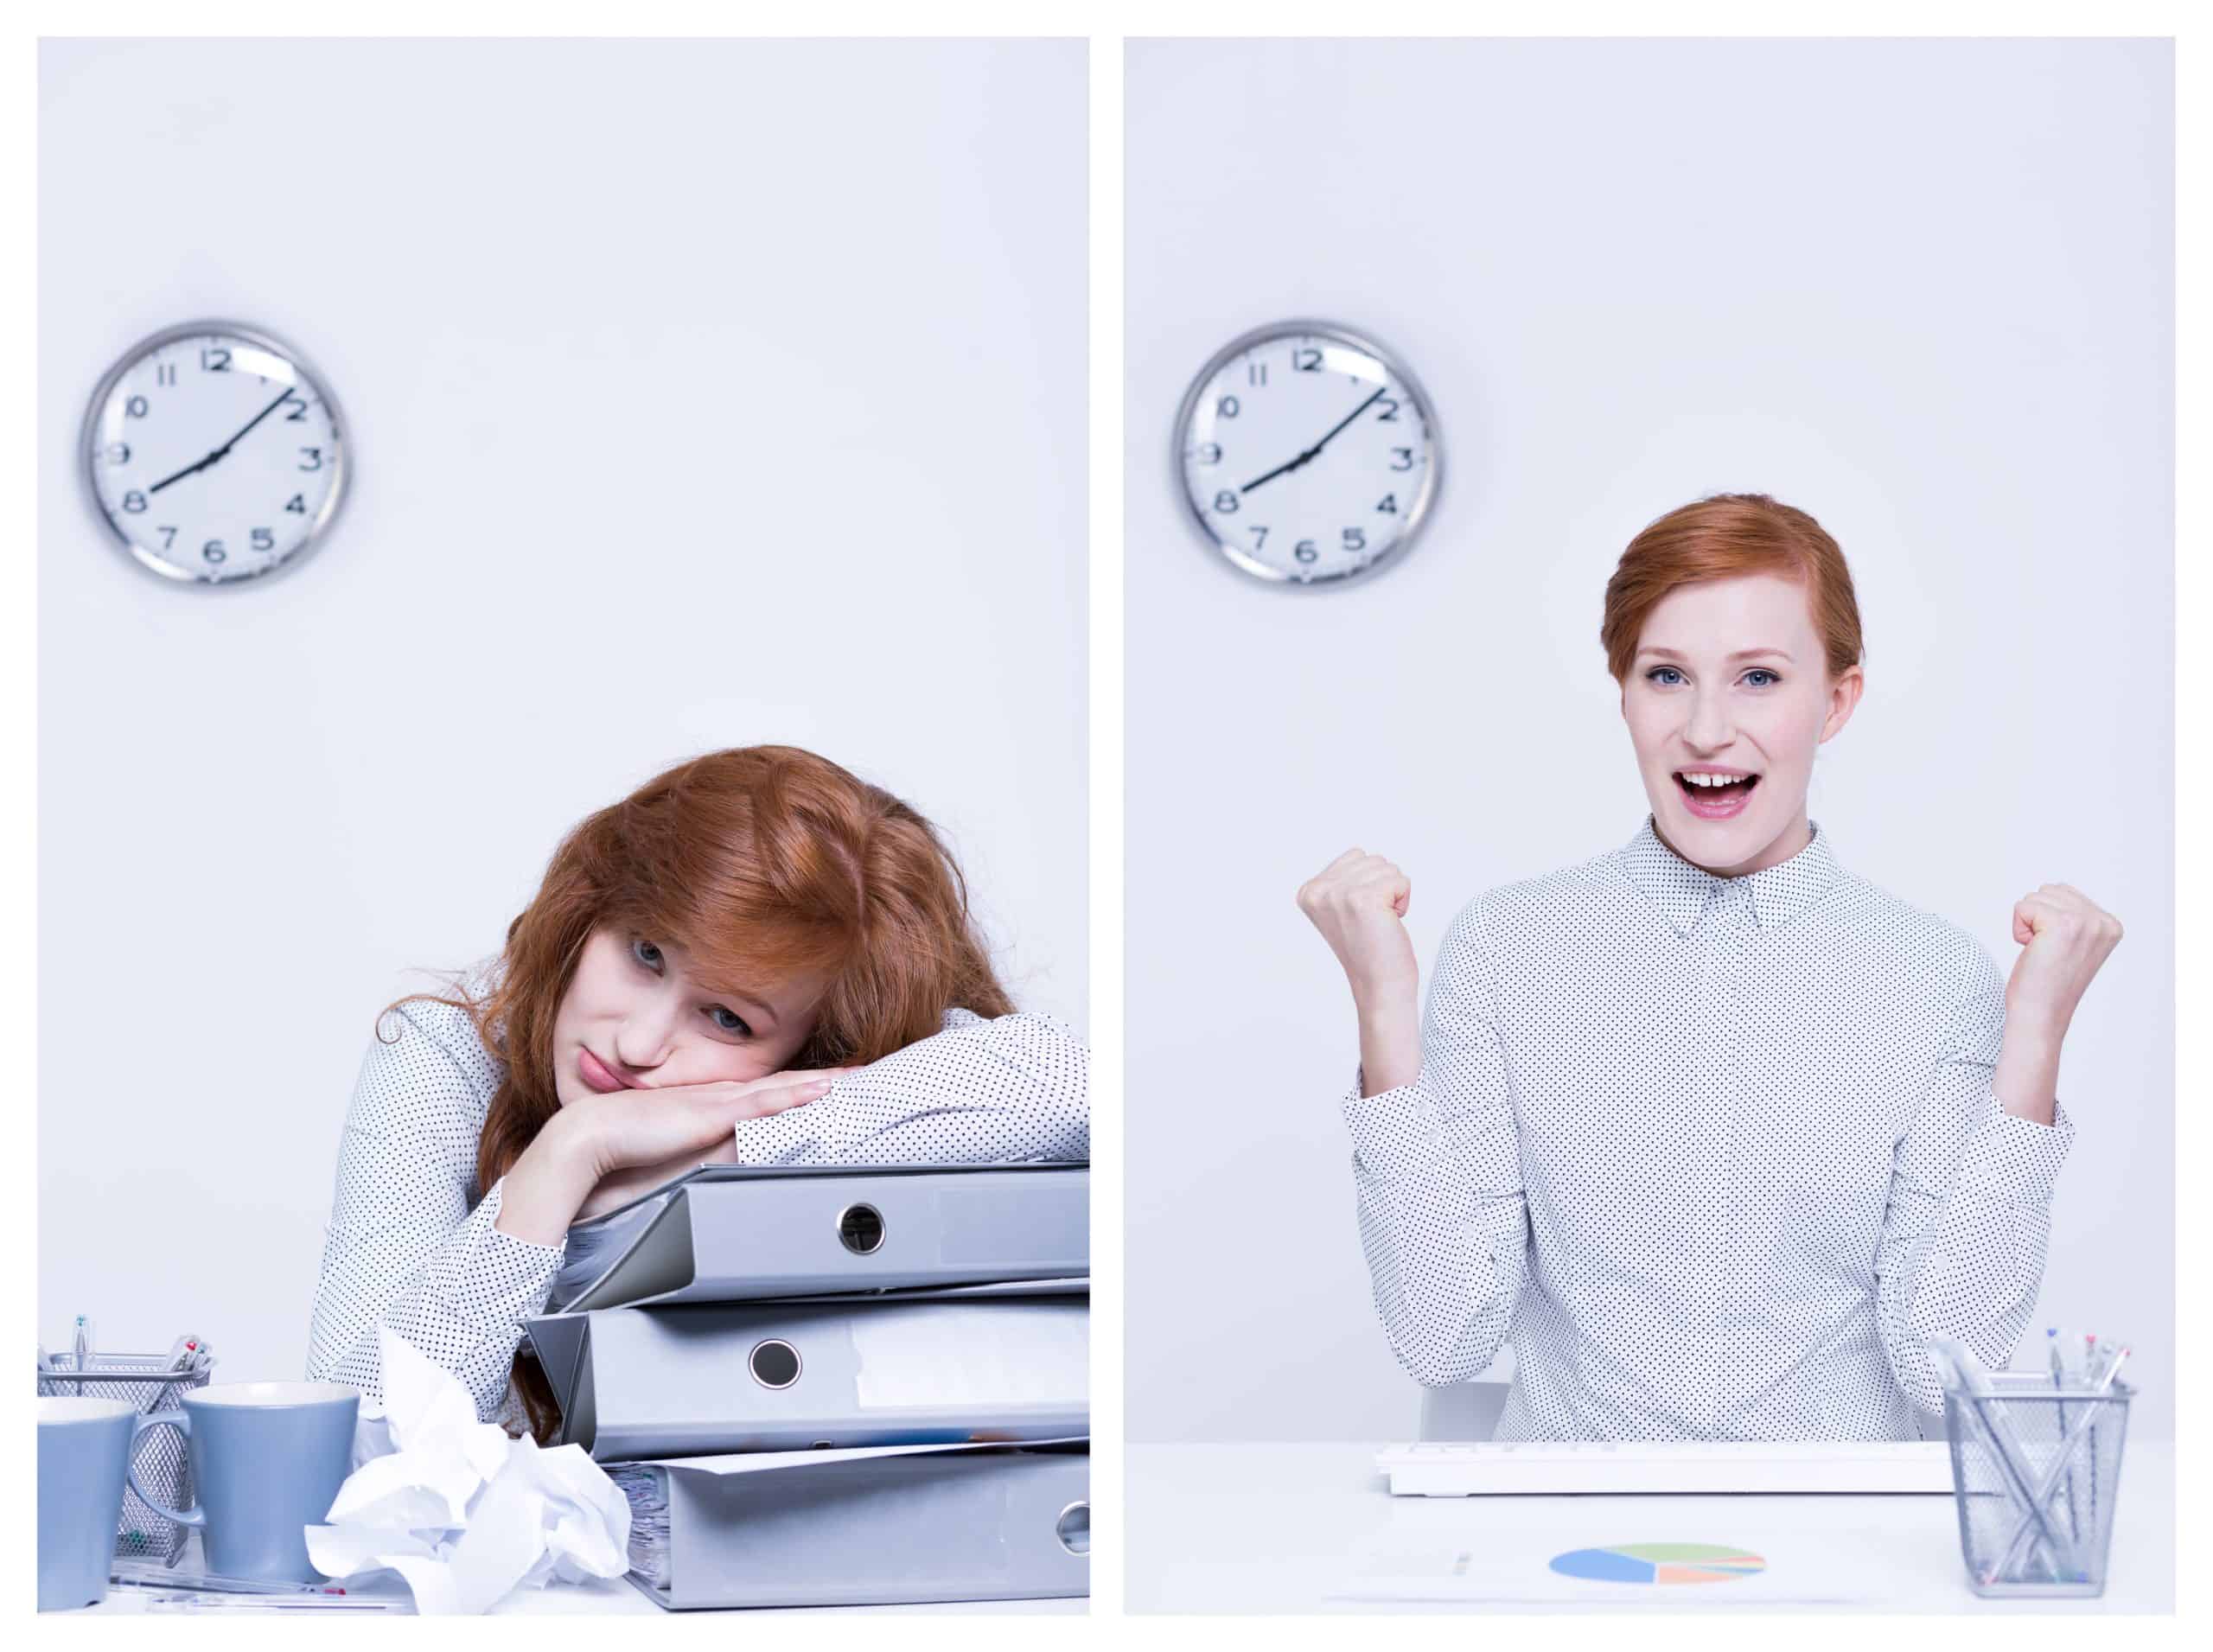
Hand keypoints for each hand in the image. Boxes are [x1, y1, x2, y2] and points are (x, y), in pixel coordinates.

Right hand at [497, 1068, 840, 1244]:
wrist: (588, 1140)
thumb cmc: (624, 1153)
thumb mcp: (677, 1158)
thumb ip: (706, 1160)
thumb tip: (733, 1168)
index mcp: (713, 1107)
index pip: (768, 1094)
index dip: (802, 1088)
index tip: (834, 1085)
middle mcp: (721, 1098)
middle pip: (785, 1084)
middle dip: (827, 1079)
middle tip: (865, 1073)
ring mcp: (718, 1102)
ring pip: (783, 1087)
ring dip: (822, 1081)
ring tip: (859, 1077)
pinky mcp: (712, 1113)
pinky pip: (763, 1100)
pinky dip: (794, 1092)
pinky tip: (821, 1088)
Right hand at [1297, 847, 1417, 1002]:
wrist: (1379, 984)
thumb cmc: (1369, 946)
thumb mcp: (1341, 907)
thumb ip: (1342, 878)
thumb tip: (1359, 853)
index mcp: (1308, 891)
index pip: (1355, 855)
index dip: (1368, 884)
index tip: (1359, 916)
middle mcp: (1318, 890)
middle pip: (1372, 859)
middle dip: (1382, 887)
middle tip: (1372, 920)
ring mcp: (1339, 894)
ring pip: (1388, 868)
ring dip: (1393, 895)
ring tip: (1380, 922)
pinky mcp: (1364, 899)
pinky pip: (1401, 881)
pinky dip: (1403, 901)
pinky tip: (1390, 923)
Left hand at [2003, 883, 2122, 1040]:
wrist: (2039, 1015)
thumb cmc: (2047, 984)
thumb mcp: (2073, 944)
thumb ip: (2075, 916)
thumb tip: (2055, 889)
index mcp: (2111, 925)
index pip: (2064, 892)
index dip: (2048, 920)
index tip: (2058, 950)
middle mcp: (2104, 922)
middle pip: (2049, 891)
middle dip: (2036, 919)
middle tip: (2046, 952)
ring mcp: (2086, 923)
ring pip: (2035, 897)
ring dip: (2027, 925)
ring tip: (2041, 952)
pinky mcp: (2064, 925)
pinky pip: (2023, 907)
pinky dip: (2018, 929)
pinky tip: (2032, 952)